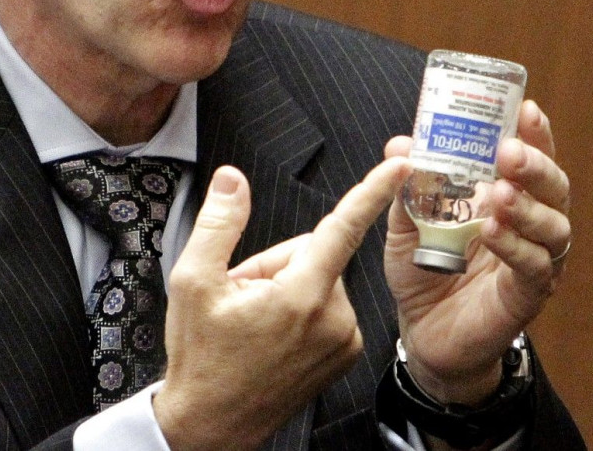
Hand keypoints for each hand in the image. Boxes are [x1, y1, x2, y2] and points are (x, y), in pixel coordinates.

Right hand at [153, 157, 410, 450]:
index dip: (373, 191)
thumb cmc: (201, 359)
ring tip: (255, 317)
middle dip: (276, 262)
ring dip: (287, 284)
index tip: (400, 167)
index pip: (343, 227)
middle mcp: (333, 318)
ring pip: (318, 276)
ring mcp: (342, 339)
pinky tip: (273, 329)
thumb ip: (219, 222)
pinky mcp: (344, 352)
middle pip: (312, 251)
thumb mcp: (192, 281)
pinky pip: (326, 303)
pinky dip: (301, 306)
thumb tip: (233, 180)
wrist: (210, 426)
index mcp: (301, 297)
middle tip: (242, 294)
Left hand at [384, 100, 570, 404]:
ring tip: (500, 194)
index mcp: (503, 194)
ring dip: (528, 206)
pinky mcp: (526, 295)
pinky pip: (535, 267)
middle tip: (509, 153)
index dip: (534, 133)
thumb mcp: (405, 220)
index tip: (525, 110)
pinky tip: (493, 232)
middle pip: (553, 186)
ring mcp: (533, 259)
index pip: (529, 157)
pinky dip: (516, 247)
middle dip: (536, 165)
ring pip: (554, 226)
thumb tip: (401, 144)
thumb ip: (406, 185)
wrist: (420, 329)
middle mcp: (527, 222)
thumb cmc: (422, 266)